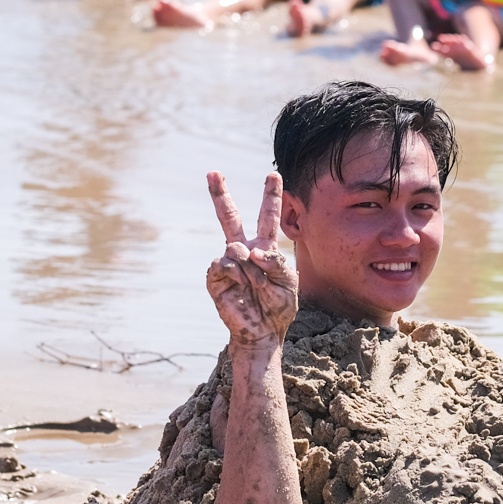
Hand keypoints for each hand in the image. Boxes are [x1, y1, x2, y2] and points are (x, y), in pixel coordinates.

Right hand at [206, 171, 297, 348]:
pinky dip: (237, 275)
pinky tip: (242, 287)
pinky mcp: (215, 277)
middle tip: (213, 172)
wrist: (263, 331)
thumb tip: (251, 251)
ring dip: (250, 269)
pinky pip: (223, 263)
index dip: (271, 196)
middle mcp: (244, 250)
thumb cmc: (279, 307)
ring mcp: (228, 262)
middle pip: (230, 217)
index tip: (274, 175)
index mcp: (265, 248)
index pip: (268, 216)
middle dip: (220, 195)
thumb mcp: (289, 282)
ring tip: (257, 286)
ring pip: (234, 246)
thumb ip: (276, 262)